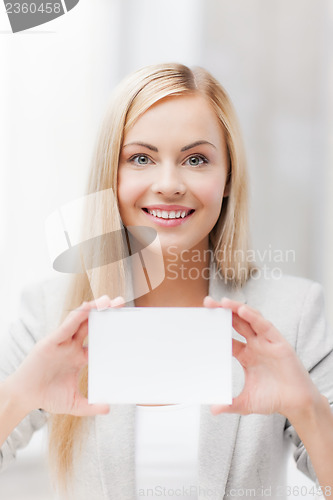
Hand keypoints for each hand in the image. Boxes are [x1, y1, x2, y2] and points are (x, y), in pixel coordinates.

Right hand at [7, 295, 124, 417]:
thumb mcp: (74, 403)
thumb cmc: (47, 397)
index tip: (125, 325)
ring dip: (93, 309)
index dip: (111, 332)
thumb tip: (108, 408)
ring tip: (107, 300)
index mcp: (79, 358)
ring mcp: (62, 343)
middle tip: (121, 303)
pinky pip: (66, 326)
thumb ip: (90, 406)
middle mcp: (72, 347)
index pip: (98, 341)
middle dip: (105, 313)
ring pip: (80, 322)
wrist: (24, 397)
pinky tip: (87, 308)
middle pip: (92, 325)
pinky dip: (77, 317)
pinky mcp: (51, 342)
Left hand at [203, 296, 321, 421]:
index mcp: (245, 355)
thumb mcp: (246, 402)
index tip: (202, 321)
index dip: (216, 328)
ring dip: (237, 309)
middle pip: (236, 322)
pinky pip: (264, 326)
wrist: (297, 404)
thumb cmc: (274, 399)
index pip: (228, 336)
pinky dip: (253, 317)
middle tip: (207, 302)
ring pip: (250, 319)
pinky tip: (242, 310)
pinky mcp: (278, 342)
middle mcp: (255, 345)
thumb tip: (213, 410)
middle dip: (223, 311)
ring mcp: (266, 342)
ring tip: (223, 302)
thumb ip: (230, 404)